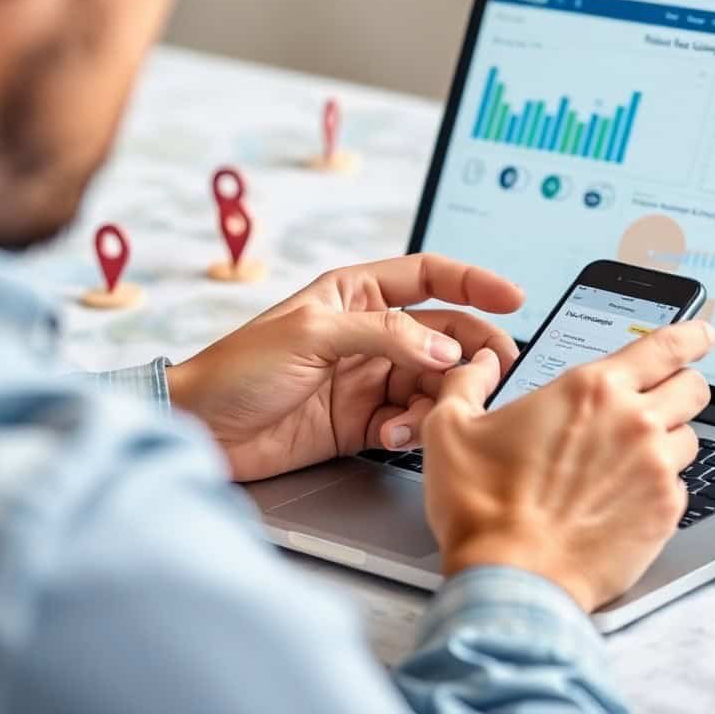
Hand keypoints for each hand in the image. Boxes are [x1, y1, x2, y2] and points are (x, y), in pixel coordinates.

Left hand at [167, 254, 522, 481]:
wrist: (201, 430)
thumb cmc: (238, 369)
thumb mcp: (312, 334)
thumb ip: (385, 334)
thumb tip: (444, 345)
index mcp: (356, 294)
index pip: (429, 276)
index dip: (474, 283)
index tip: (514, 298)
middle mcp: (370, 334)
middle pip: (445, 334)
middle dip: (470, 353)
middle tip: (486, 376)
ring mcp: (369, 379)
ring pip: (434, 381)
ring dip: (438, 399)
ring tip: (417, 418)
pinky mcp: (363, 423)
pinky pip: (411, 421)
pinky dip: (413, 430)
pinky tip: (391, 437)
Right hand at [420, 320, 714, 611]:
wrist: (509, 578)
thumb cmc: (482, 506)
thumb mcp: (449, 428)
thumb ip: (467, 382)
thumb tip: (480, 364)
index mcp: (590, 390)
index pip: (665, 346)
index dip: (690, 334)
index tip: (701, 333)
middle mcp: (634, 423)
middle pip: (694, 388)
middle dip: (681, 385)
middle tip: (660, 396)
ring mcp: (656, 471)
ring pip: (690, 438)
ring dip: (668, 439)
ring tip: (630, 457)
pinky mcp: (664, 515)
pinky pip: (680, 487)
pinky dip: (660, 487)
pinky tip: (624, 498)